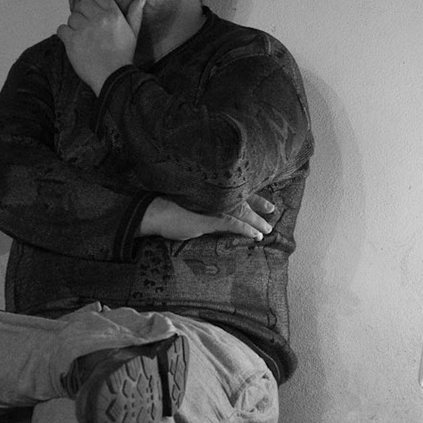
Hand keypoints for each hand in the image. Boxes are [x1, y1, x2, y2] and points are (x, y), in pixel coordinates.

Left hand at [57, 0, 143, 91]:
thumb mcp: (133, 34)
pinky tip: (73, 42)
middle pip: (82, 5)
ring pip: (71, 17)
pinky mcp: (73, 41)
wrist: (113, 77)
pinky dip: (65, 35)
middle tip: (85, 25)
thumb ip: (135, 15)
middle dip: (81, 13)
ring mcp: (85, 30)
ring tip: (82, 37)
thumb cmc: (122, 56)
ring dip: (74, 25)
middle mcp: (99, 19)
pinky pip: (62, 29)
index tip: (86, 0)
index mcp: (114, 15)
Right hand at [139, 195, 277, 243]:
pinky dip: (244, 229)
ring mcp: (211, 206)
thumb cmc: (164, 205)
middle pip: (241, 197)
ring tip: (266, 229)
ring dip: (255, 221)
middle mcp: (213, 195)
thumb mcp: (186, 201)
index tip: (259, 196)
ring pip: (240, 212)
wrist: (150, 210)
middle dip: (258, 204)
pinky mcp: (207, 220)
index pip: (233, 188)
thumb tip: (211, 213)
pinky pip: (230, 224)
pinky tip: (255, 235)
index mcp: (209, 188)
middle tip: (272, 209)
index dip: (248, 192)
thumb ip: (201, 205)